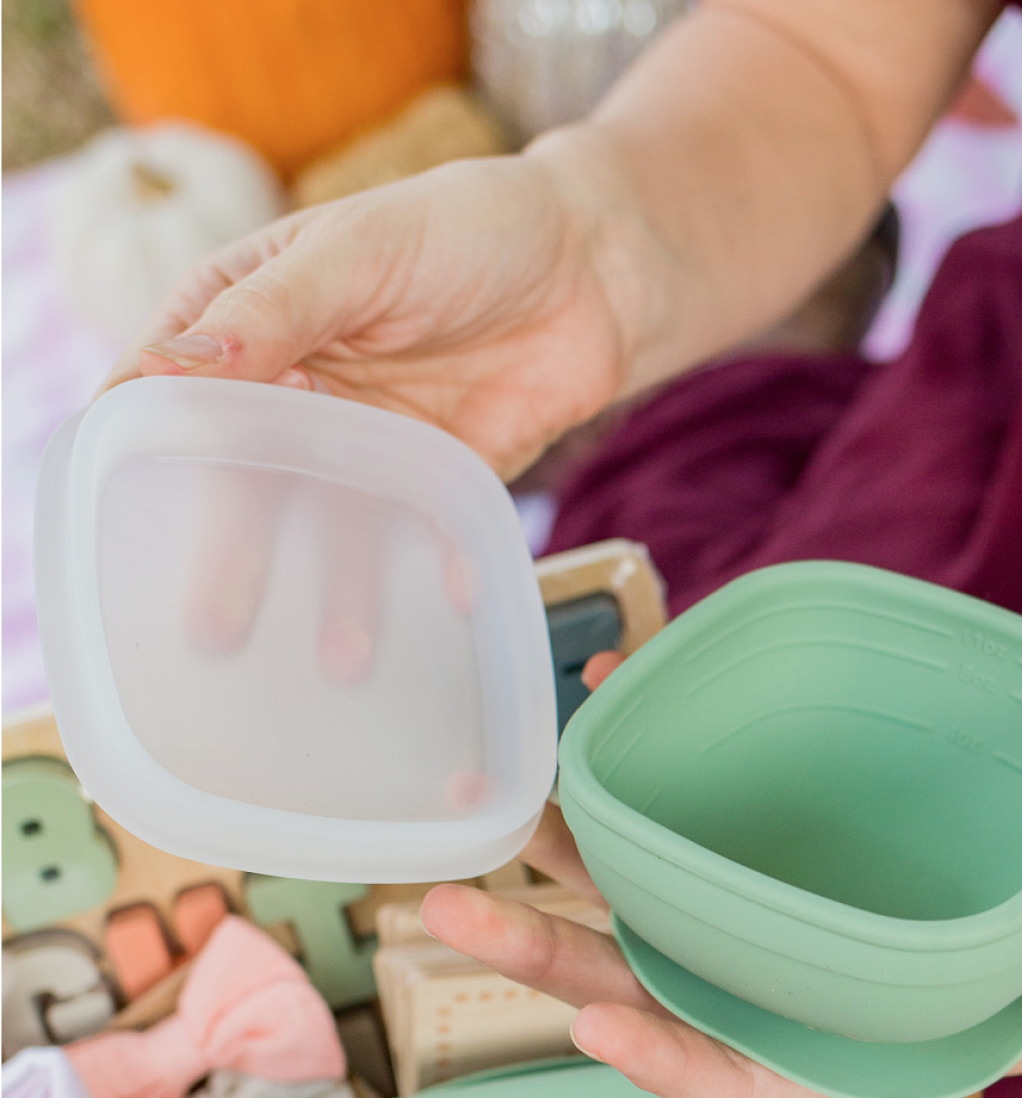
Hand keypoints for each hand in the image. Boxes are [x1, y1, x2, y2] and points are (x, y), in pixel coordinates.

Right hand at [103, 154, 626, 680]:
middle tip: (218, 631)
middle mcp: (295, 389)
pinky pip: (421, 532)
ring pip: (333, 522)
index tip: (137, 513)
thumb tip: (168, 367)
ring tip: (338, 657)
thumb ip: (273, 311)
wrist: (593, 266)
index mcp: (247, 319)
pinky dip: (433, 569)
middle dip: (233, 555)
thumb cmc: (467, 226)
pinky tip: (444, 605)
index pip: (168, 390)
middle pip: (247, 479)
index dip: (149, 449)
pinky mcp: (436, 476)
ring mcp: (365, 440)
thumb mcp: (362, 251)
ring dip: (336, 588)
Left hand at [422, 663, 1021, 1097]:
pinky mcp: (799, 845)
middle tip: (445, 906)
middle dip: (549, 958)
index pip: (747, 1079)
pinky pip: (711, 814)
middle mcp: (799, 987)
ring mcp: (789, 916)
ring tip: (494, 803)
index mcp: (861, 1052)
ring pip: (659, 900)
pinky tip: (608, 699)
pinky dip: (654, 770)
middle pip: (655, 987)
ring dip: (569, 860)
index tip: (597, 1022)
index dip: (669, 1061)